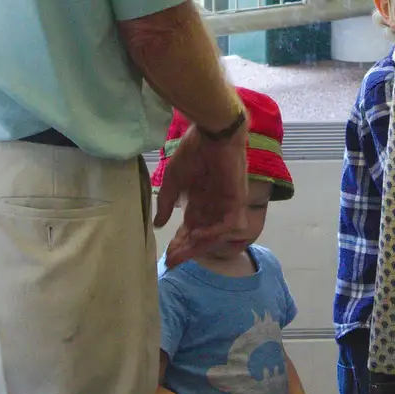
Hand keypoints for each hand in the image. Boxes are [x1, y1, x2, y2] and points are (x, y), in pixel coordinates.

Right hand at [155, 122, 247, 266]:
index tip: (166, 256)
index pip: (190, 229)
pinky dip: (213, 232)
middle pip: (201, 235)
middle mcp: (213, 206)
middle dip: (186, 249)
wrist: (214, 132)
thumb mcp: (174, 179)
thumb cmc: (193, 151)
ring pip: (214, 233)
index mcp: (199, 201)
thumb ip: (167, 202)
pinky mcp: (236, 200)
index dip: (179, 243)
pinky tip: (196, 236)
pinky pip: (226, 223)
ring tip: (180, 253)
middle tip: (171, 260)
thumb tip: (158, 224)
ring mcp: (225, 204)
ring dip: (197, 245)